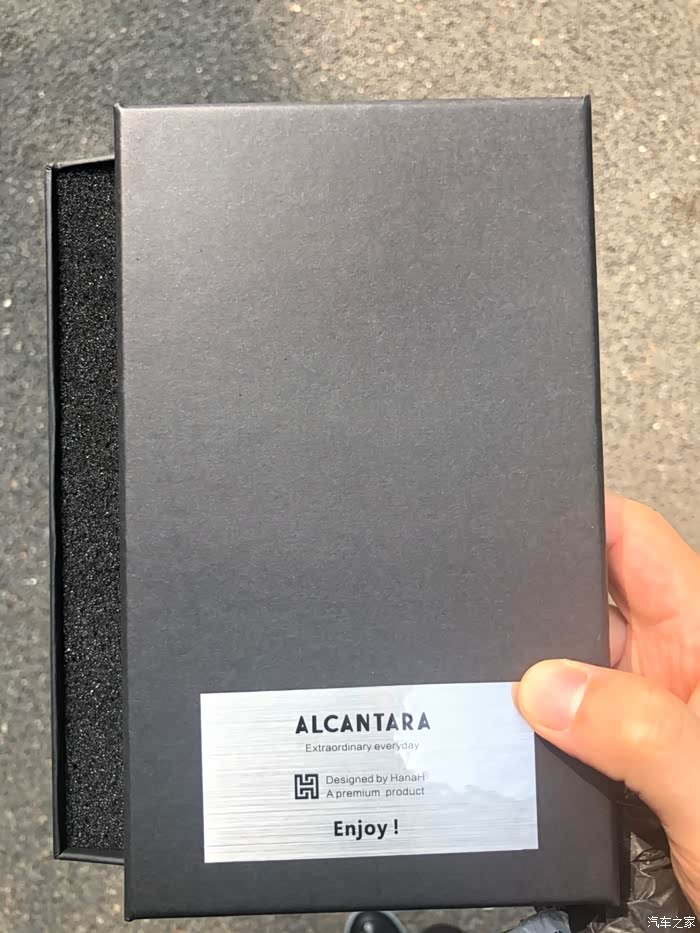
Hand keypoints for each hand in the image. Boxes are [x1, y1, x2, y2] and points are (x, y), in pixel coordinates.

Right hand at [514, 492, 699, 911]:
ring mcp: (645, 705)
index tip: (516, 512)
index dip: (580, 512)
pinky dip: (534, 715)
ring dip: (532, 670)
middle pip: (586, 597)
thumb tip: (543, 687)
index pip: (634, 539)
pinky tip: (515, 730)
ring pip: (567, 660)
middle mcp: (673, 662)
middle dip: (534, 602)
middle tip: (493, 630)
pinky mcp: (623, 748)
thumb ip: (634, 729)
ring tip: (500, 688)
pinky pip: (564, 711)